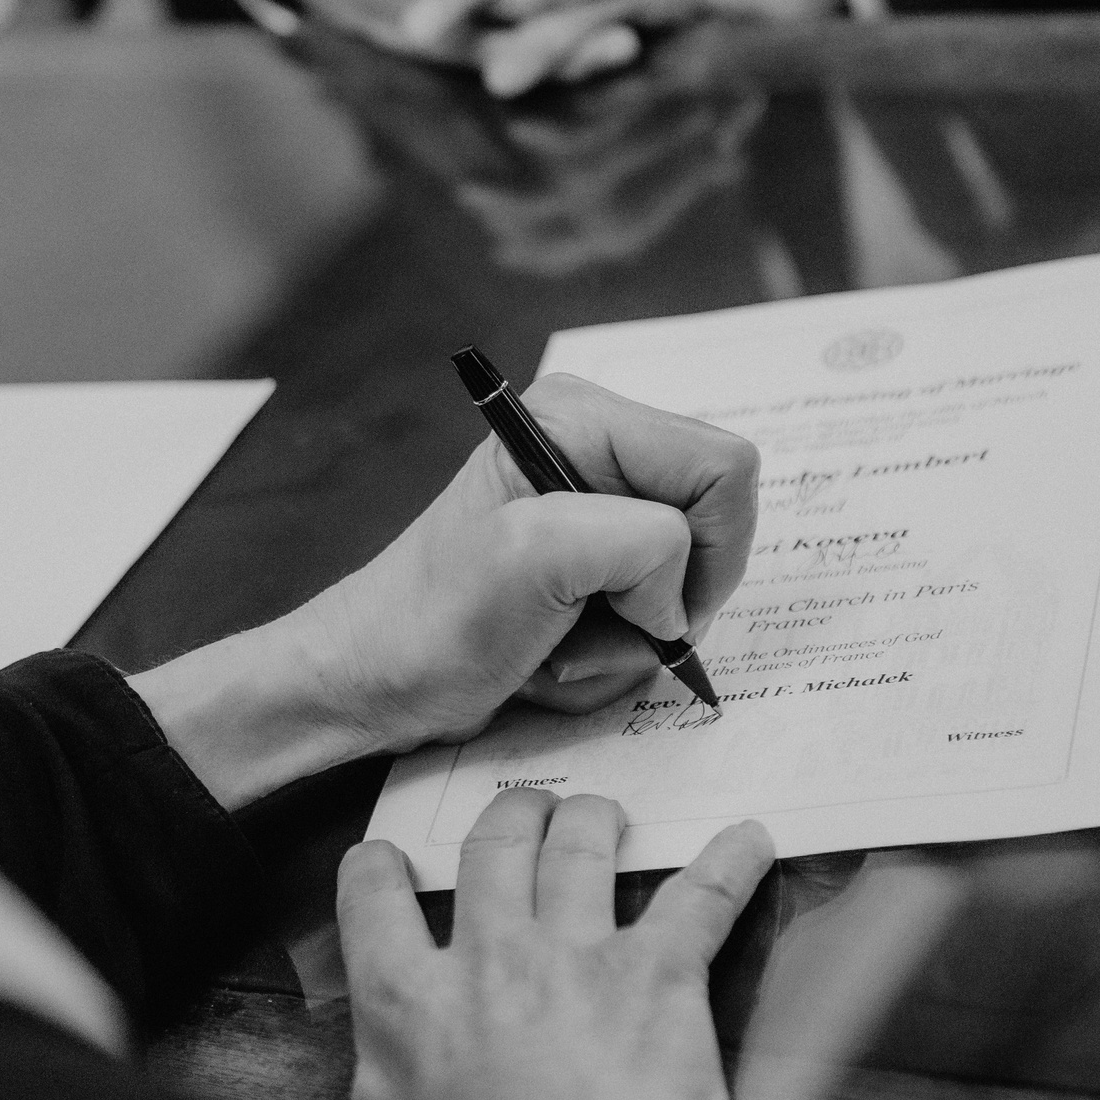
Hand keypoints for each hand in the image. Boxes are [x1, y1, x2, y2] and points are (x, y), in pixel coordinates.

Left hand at [131, 375, 758, 806]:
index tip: (641, 603)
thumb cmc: (433, 619)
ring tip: (555, 643)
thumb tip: (675, 588)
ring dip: (628, 641)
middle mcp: (601, 452)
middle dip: (659, 604)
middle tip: (583, 625)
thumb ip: (636, 543)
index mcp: (587, 418)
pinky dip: (614, 656)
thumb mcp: (531, 559)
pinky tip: (552, 653)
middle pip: (715, 529)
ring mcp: (600, 512)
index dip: (705, 549)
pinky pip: (657, 618)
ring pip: (689, 587)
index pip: (725, 469)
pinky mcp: (595, 565)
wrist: (375, 681)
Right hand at [341, 793, 775, 1099]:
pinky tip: (748, 840)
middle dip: (512, 817)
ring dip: (593, 819)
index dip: (381, 868)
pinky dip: (731, 862)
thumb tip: (389, 1057)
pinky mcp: (658, 977)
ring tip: (604, 815)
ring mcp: (578, 958)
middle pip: (494, 844)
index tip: (391, 861)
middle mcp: (490, 957)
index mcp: (407, 1001)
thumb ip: (389, 1070)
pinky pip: (701, 895)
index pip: (374, 893)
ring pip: (580, 844)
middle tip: (527, 814)